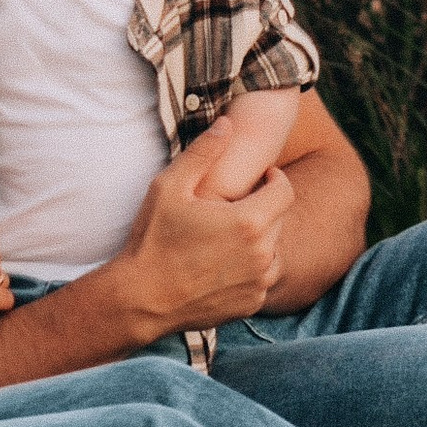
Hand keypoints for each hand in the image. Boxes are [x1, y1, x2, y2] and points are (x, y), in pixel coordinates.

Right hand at [115, 139, 294, 337]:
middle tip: (235, 205)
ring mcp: (259, 282)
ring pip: (275, 249)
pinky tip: (224, 261)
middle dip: (264, 206)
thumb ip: (202, 152)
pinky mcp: (251, 304)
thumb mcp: (170, 187)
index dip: (275, 179)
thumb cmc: (153, 240)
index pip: (285, 191)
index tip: (259, 178)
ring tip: (230, 234)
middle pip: (280, 219)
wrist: (140, 299)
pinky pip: (264, 278)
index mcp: (249, 221)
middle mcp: (262, 254)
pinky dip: (253, 267)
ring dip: (261, 238)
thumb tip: (227, 123)